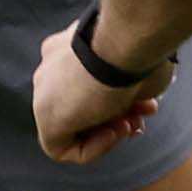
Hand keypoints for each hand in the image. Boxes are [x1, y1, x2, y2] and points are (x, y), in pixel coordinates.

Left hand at [28, 27, 160, 167]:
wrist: (126, 42)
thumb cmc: (140, 48)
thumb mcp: (137, 64)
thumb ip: (129, 83)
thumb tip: (138, 98)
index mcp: (69, 47)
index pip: (88, 82)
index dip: (120, 97)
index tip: (146, 102)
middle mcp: (52, 66)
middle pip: (82, 103)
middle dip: (118, 114)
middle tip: (143, 116)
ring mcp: (45, 93)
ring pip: (73, 125)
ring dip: (110, 131)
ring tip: (133, 125)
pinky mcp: (47, 120)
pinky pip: (63, 147)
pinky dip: (93, 148)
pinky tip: (114, 132)